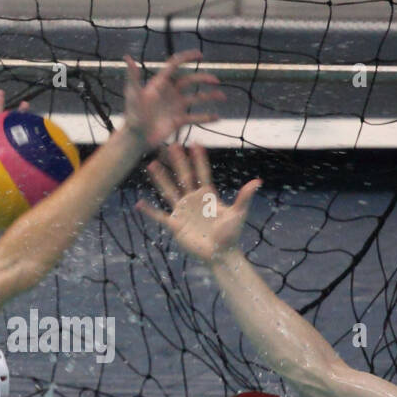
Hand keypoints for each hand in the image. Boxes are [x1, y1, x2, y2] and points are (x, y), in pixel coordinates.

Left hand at [121, 50, 223, 148]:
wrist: (135, 138)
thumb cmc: (131, 115)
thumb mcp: (133, 94)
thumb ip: (133, 76)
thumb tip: (127, 58)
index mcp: (160, 83)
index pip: (175, 65)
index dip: (187, 58)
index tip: (200, 55)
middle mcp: (170, 93)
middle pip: (190, 81)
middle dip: (203, 79)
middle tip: (216, 80)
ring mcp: (175, 107)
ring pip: (196, 98)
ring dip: (209, 96)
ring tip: (222, 96)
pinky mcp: (178, 121)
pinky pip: (195, 118)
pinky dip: (206, 117)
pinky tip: (217, 118)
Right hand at [135, 143, 261, 264]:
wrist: (220, 254)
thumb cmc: (230, 234)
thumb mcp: (238, 214)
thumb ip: (244, 197)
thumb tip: (257, 182)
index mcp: (207, 196)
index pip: (202, 173)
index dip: (199, 159)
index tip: (195, 142)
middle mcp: (193, 200)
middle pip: (183, 177)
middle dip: (178, 162)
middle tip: (171, 145)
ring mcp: (182, 211)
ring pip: (169, 191)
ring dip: (160, 179)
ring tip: (151, 165)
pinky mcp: (175, 225)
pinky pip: (159, 216)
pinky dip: (149, 210)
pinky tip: (139, 203)